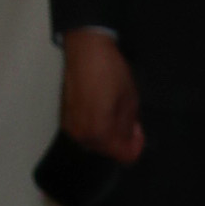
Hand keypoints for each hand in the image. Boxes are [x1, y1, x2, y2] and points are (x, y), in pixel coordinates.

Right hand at [60, 27, 143, 165]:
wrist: (85, 50)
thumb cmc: (111, 72)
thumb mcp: (130, 99)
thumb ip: (129, 125)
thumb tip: (129, 135)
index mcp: (101, 133)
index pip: (124, 155)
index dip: (136, 146)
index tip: (139, 131)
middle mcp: (83, 135)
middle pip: (108, 151)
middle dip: (121, 140)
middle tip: (129, 122)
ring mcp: (71, 127)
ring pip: (95, 143)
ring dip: (108, 135)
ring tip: (114, 114)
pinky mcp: (64, 118)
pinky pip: (84, 132)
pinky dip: (95, 128)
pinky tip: (100, 110)